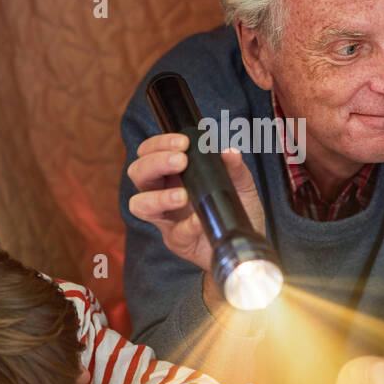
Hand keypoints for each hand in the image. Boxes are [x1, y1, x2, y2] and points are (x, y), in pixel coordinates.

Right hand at [126, 133, 265, 272]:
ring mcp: (167, 219)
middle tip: (181, 160)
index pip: (149, 153)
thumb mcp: (240, 183)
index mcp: (172, 174)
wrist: (245, 239)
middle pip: (138, 173)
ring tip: (182, 195)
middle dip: (155, 163)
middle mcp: (162, 193)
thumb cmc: (235, 207)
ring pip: (140, 205)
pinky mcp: (178, 241)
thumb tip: (230, 152)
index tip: (182, 142)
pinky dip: (188, 225)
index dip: (158, 145)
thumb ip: (235, 167)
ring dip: (158, 197)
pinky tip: (200, 219)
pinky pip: (176, 232)